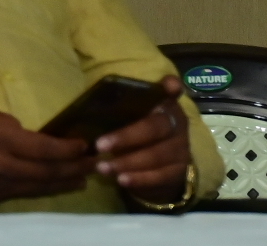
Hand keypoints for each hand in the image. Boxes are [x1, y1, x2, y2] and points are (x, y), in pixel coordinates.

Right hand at [0, 107, 94, 204]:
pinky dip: (44, 189)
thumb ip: (4, 123)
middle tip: (94, 164)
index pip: (42, 148)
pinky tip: (52, 185)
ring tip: (82, 179)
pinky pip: (25, 194)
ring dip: (64, 183)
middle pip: (47, 172)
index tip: (84, 144)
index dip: (67, 149)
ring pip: (39, 187)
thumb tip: (27, 136)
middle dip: (74, 168)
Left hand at [94, 79, 193, 204]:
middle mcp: (177, 124)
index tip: (169, 85)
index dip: (171, 87)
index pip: (171, 92)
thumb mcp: (128, 118)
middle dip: (126, 137)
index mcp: (164, 105)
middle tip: (99, 145)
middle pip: (155, 128)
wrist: (160, 167)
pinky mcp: (179, 171)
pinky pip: (160, 176)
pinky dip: (139, 179)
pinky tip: (121, 180)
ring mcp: (181, 149)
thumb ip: (118, 111)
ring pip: (156, 155)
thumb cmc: (136, 133)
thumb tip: (86, 113)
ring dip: (127, 163)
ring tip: (102, 168)